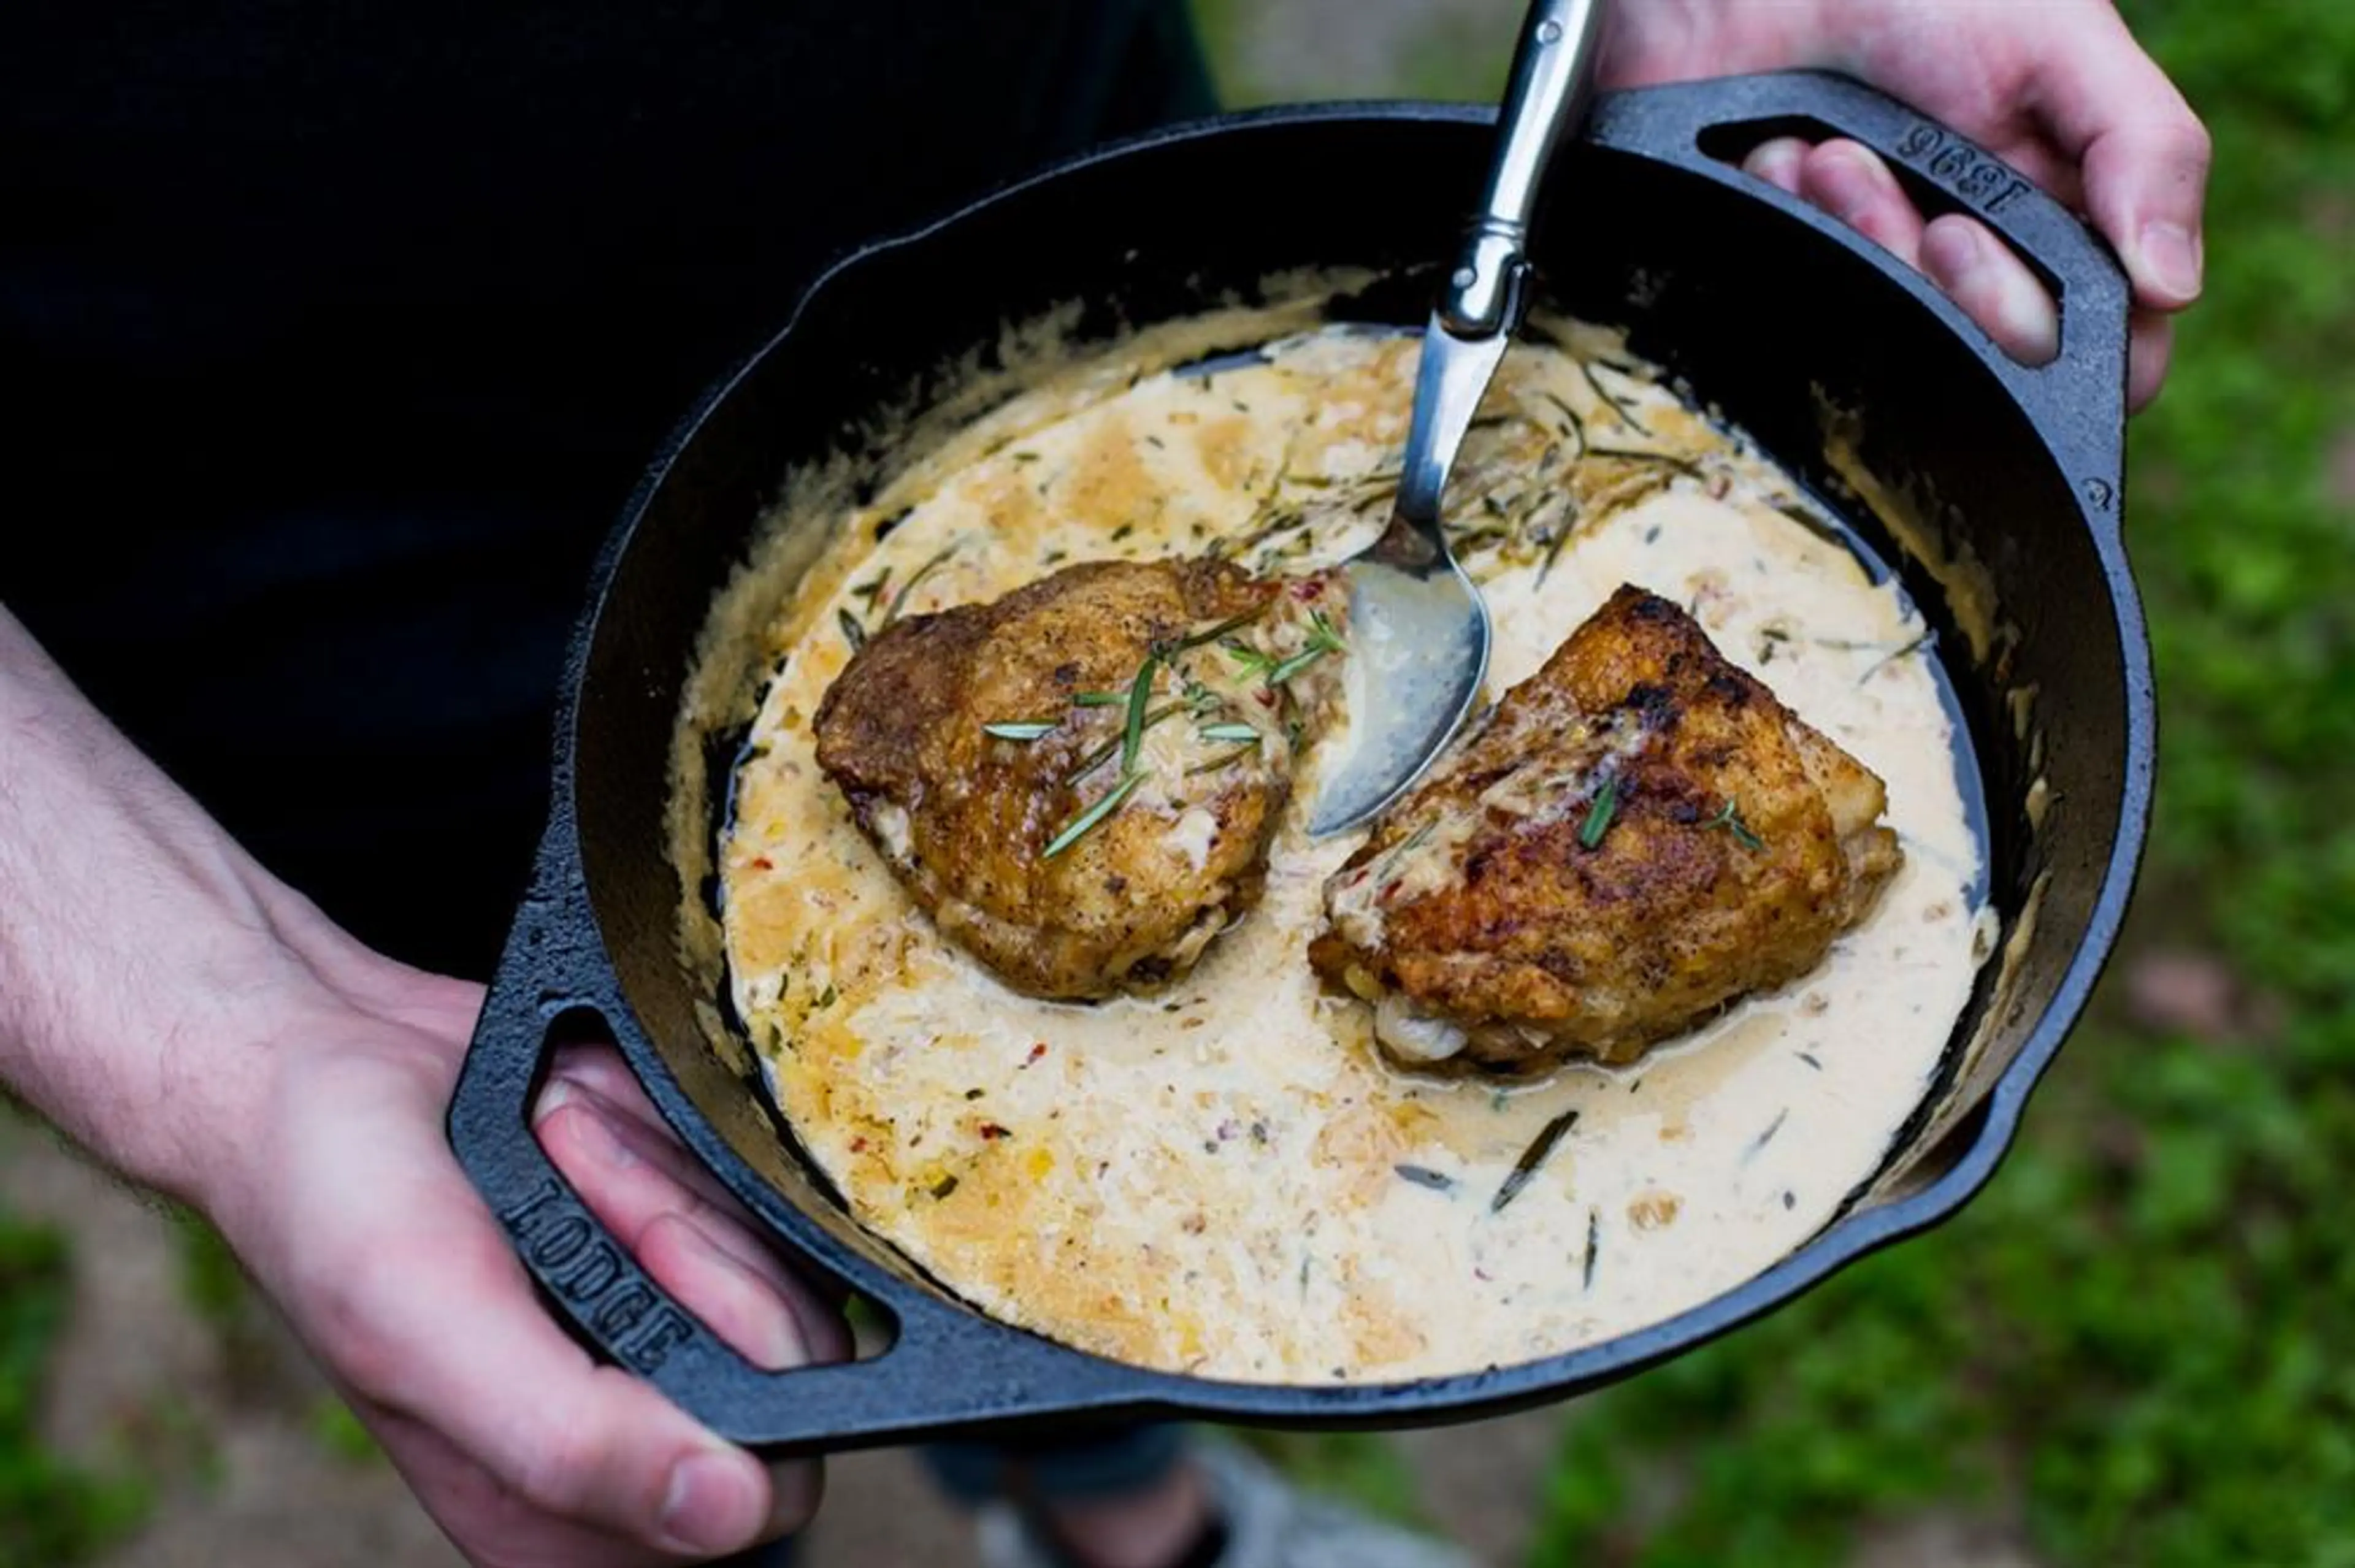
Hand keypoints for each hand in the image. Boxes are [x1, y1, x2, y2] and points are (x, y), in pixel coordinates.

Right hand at [200, 947, 849, 1567]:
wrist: (316, 1062)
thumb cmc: (335, 1198)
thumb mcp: (427, 1328)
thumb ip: (570, 1443)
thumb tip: (722, 1511)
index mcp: (560, 1514)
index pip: (761, 1484)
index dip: (724, 1333)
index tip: (629, 1229)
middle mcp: (623, 1440)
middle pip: (790, 1359)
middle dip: (681, 1224)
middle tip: (567, 1153)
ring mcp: (657, 1338)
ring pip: (780, 1261)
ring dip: (664, 1166)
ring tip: (557, 1130)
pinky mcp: (675, 1250)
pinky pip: (752, 1194)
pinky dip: (671, 1134)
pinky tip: (581, 1113)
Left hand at [1603, 0, 2210, 409]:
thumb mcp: (2059, 40)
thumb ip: (2145, 150)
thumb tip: (2175, 288)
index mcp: (2068, 232)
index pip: (2100, 363)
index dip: (2026, 326)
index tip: (1956, 232)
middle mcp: (1980, 276)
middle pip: (1986, 371)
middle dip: (1919, 273)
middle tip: (1869, 174)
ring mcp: (1884, 284)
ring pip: (1888, 349)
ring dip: (1846, 239)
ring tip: (1821, 151)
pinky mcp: (1796, 277)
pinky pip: (1788, 318)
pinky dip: (1777, 228)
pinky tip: (1770, 162)